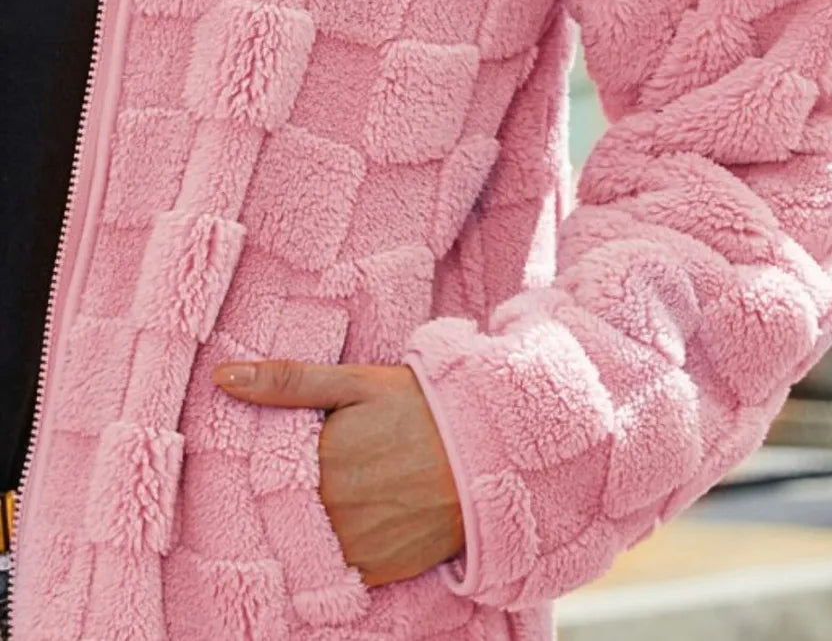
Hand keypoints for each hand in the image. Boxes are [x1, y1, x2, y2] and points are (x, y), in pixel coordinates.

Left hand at [213, 359, 464, 587]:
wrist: (489, 451)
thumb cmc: (421, 407)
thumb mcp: (357, 382)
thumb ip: (288, 380)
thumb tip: (223, 377)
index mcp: (319, 458)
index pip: (263, 471)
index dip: (265, 463)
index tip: (275, 454)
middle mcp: (331, 509)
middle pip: (283, 509)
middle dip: (285, 493)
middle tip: (314, 473)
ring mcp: (355, 546)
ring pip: (305, 542)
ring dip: (306, 525)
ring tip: (336, 497)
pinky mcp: (378, 572)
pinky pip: (335, 570)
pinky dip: (334, 552)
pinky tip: (350, 524)